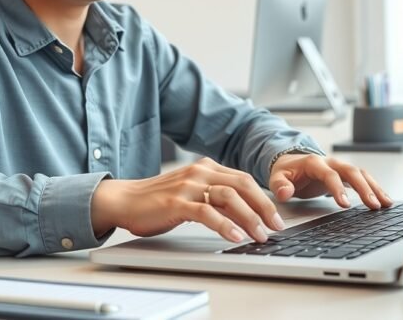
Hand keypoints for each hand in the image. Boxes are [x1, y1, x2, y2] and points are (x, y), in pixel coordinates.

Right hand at [90, 157, 284, 243]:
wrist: (125, 200)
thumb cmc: (158, 199)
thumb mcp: (192, 192)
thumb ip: (214, 196)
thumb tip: (245, 213)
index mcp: (206, 166)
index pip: (244, 179)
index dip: (264, 198)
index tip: (276, 217)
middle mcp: (200, 172)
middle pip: (242, 185)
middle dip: (263, 207)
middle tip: (276, 227)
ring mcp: (188, 186)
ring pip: (228, 197)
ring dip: (249, 217)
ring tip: (259, 235)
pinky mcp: (177, 202)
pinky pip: (207, 212)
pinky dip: (224, 225)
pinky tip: (235, 236)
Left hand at [268, 154, 393, 209]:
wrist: (290, 163)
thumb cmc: (285, 171)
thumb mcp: (277, 176)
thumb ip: (279, 185)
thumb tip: (284, 193)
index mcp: (314, 162)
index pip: (329, 174)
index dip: (337, 189)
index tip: (345, 205)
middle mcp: (330, 162)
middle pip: (351, 171)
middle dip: (364, 188)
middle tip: (374, 205)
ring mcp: (339, 168)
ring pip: (361, 174)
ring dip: (374, 187)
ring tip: (386, 204)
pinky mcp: (345, 175)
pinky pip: (363, 179)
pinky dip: (374, 188)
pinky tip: (384, 201)